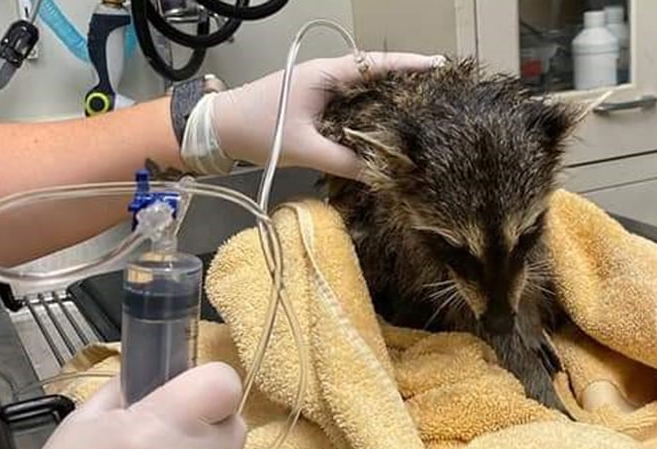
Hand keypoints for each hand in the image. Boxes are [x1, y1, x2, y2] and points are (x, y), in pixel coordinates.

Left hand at [211, 51, 443, 179]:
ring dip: (388, 94)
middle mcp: (326, 75)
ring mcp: (319, 86)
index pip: (376, 64)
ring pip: (363, 87)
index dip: (409, 65)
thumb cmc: (256, 129)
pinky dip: (370, 108)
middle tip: (436, 91)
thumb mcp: (305, 149)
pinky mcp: (314, 100)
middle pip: (375, 72)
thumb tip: (379, 175)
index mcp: (325, 75)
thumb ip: (344, 162)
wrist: (219, 128)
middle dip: (406, 80)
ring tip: (419, 107)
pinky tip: (384, 123)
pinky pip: (350, 100)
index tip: (437, 66)